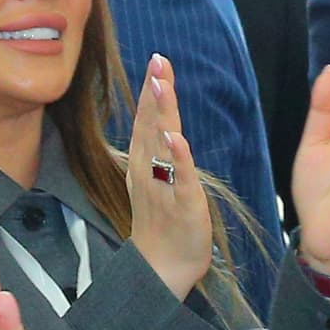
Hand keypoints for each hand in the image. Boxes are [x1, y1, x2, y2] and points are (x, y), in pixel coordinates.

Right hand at [122, 55, 217, 302]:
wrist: (161, 269)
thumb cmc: (162, 222)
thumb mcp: (156, 179)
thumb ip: (158, 149)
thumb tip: (161, 121)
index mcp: (145, 163)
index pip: (146, 120)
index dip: (150, 90)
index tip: (156, 60)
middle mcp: (150, 171)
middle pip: (151, 125)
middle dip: (154, 92)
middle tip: (157, 61)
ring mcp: (164, 186)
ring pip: (162, 145)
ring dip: (162, 115)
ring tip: (161, 86)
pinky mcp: (183, 204)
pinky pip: (180, 178)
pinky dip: (178, 158)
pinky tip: (177, 138)